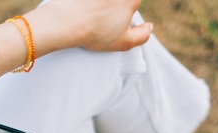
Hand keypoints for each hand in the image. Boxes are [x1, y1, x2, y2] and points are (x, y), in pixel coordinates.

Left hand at [27, 0, 152, 54]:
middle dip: (119, 7)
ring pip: (105, 2)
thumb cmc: (96, 33)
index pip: (136, 1)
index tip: (127, 14)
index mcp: (129, 0)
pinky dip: (89, 3)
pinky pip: (89, 0)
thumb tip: (149, 27)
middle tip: (110, 19)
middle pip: (121, 2)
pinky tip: (85, 9)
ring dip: (103, 7)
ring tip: (96, 15)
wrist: (68, 22)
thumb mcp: (124, 43)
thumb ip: (142, 35)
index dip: (132, 7)